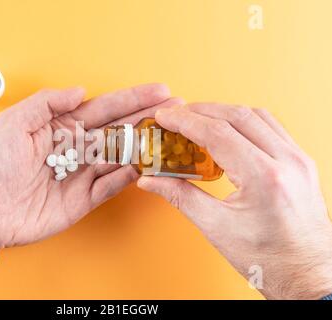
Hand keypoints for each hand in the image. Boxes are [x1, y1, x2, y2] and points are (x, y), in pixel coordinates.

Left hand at [0, 84, 180, 248]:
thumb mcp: (14, 121)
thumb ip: (48, 103)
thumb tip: (79, 91)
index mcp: (62, 128)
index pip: (104, 109)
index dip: (132, 99)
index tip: (157, 91)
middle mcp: (77, 150)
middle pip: (119, 131)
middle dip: (147, 119)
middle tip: (175, 111)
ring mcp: (82, 175)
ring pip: (120, 158)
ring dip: (143, 147)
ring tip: (168, 136)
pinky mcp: (82, 200)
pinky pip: (110, 187)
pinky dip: (126, 177)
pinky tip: (143, 166)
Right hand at [138, 104, 331, 299]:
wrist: (306, 274)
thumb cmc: (268, 258)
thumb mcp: (216, 228)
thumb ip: (181, 196)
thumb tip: (152, 180)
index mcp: (264, 178)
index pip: (218, 133)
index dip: (186, 121)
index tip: (166, 117)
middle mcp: (287, 161)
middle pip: (237, 116)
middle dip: (201, 111)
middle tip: (176, 116)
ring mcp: (298, 159)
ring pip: (256, 115)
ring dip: (223, 113)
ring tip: (198, 120)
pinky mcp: (301, 162)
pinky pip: (271, 127)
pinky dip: (244, 122)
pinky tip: (228, 130)